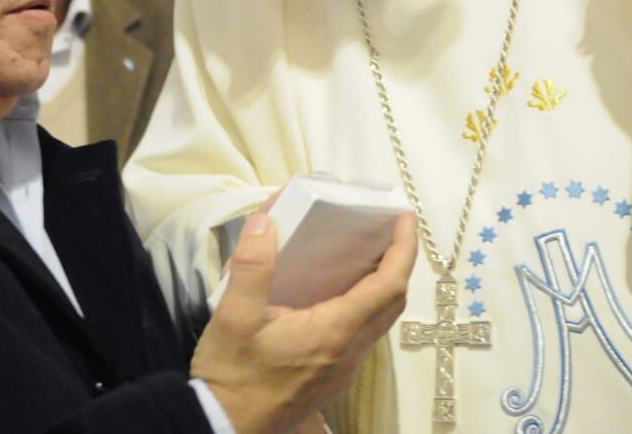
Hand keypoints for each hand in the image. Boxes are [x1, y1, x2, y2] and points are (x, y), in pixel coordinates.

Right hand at [191, 212, 414, 433]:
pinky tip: (339, 293)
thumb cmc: (232, 375)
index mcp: (334, 332)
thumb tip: (264, 221)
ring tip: (369, 254)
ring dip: (384, 286)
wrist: (225, 427)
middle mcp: (349, 352)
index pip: (387, 287)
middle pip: (392, 303)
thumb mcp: (233, 317)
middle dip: (399, 263)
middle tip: (390, 230)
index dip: (403, 250)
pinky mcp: (331, 377)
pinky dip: (366, 305)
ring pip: (380, 321)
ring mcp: (343, 368)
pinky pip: (363, 334)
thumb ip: (251, 267)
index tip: (405, 220)